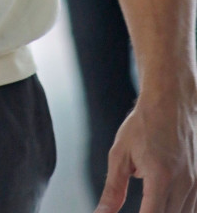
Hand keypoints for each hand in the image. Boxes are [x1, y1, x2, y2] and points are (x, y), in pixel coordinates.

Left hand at [95, 91, 196, 211]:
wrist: (171, 100)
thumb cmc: (143, 124)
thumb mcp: (121, 154)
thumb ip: (113, 189)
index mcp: (160, 176)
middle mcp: (183, 183)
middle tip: (140, 207)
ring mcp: (196, 183)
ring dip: (164, 212)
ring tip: (148, 202)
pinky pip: (191, 207)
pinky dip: (176, 209)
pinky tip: (163, 202)